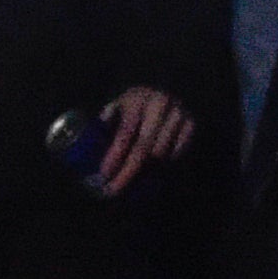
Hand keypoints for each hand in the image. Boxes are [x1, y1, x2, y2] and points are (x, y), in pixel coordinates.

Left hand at [84, 82, 196, 197]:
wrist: (166, 89)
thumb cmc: (135, 104)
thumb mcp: (118, 105)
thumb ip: (105, 120)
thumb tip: (86, 142)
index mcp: (136, 99)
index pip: (125, 132)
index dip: (114, 155)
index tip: (104, 174)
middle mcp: (159, 104)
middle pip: (143, 147)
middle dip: (127, 172)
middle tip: (114, 189)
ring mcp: (178, 114)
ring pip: (161, 153)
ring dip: (145, 171)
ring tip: (129, 183)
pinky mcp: (191, 123)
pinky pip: (177, 152)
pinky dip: (165, 164)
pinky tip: (152, 171)